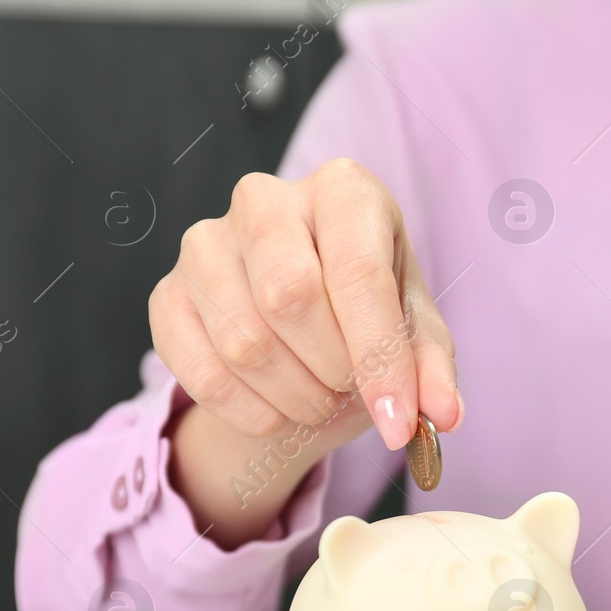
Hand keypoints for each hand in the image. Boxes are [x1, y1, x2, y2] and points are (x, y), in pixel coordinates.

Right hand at [150, 159, 460, 547]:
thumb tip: (444, 413)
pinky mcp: (166, 293)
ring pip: (243, 340)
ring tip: (320, 400)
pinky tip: (277, 412)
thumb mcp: (415, 335)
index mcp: (343, 191)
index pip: (355, 271)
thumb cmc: (368, 314)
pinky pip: (199, 371)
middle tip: (349, 390)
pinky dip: (249, 411)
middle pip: (288, 295)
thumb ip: (432, 370)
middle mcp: (266, 200)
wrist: (301, 325)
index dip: (378, 356)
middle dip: (331, 367)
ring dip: (294, 396)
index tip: (398, 420)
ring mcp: (205, 242)